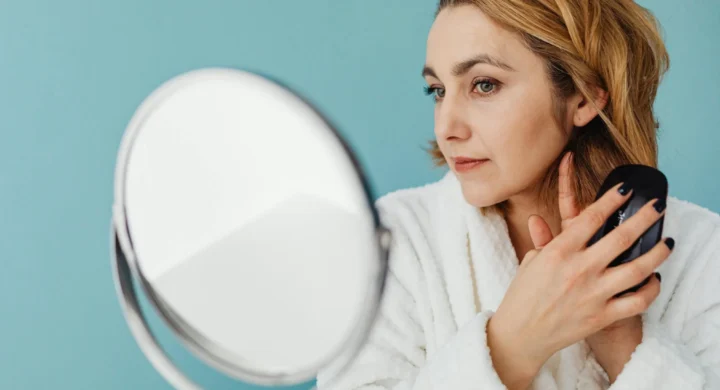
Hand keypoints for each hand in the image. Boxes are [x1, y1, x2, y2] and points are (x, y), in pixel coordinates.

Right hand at [487, 152, 671, 383]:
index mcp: (558, 252)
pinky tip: (654, 278)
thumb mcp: (529, 262)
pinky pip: (637, 301)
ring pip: (638, 269)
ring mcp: (593, 293)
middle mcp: (579, 270)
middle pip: (622, 237)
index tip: (626, 190)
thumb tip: (537, 219)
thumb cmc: (523, 296)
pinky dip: (651, 289)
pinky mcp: (602, 316)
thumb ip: (542, 240)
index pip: (591, 217)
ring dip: (657, 253)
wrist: (521, 334)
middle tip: (658, 206)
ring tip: (667, 242)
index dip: (612, 199)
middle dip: (644, 217)